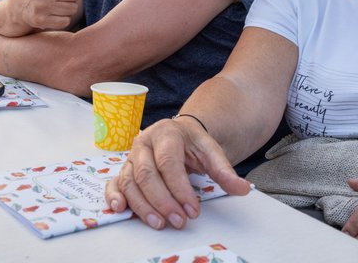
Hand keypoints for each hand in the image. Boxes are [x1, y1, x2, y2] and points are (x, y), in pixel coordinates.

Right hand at [104, 118, 251, 229]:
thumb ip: (225, 170)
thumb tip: (243, 188)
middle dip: (162, 201)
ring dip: (142, 205)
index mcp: (166, 133)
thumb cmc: (194, 144)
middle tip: (179, 221)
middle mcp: (144, 143)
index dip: (179, 188)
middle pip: (146, 174)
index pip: (168, 163)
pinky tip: (120, 209)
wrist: (179, 134)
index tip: (193, 210)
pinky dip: (114, 196)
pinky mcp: (124, 169)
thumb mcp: (212, 151)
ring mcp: (131, 156)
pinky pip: (114, 183)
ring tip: (159, 223)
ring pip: (129, 182)